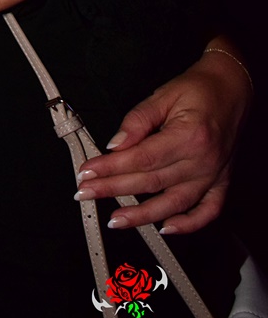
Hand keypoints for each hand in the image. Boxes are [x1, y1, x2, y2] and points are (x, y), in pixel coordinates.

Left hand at [73, 44, 251, 232]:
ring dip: (143, 216)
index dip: (111, 167)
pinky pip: (207, 211)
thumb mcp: (163, 95)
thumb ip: (137, 120)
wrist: (232, 88)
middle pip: (151, 182)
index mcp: (188, 136)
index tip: (87, 172)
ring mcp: (214, 175)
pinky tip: (166, 229)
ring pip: (174, 203)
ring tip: (116, 220)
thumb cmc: (198, 89)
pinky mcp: (222, 182)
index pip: (141, 158)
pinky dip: (189, 224)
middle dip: (114, 189)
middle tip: (85, 193)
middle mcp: (203, 160)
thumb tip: (115, 144)